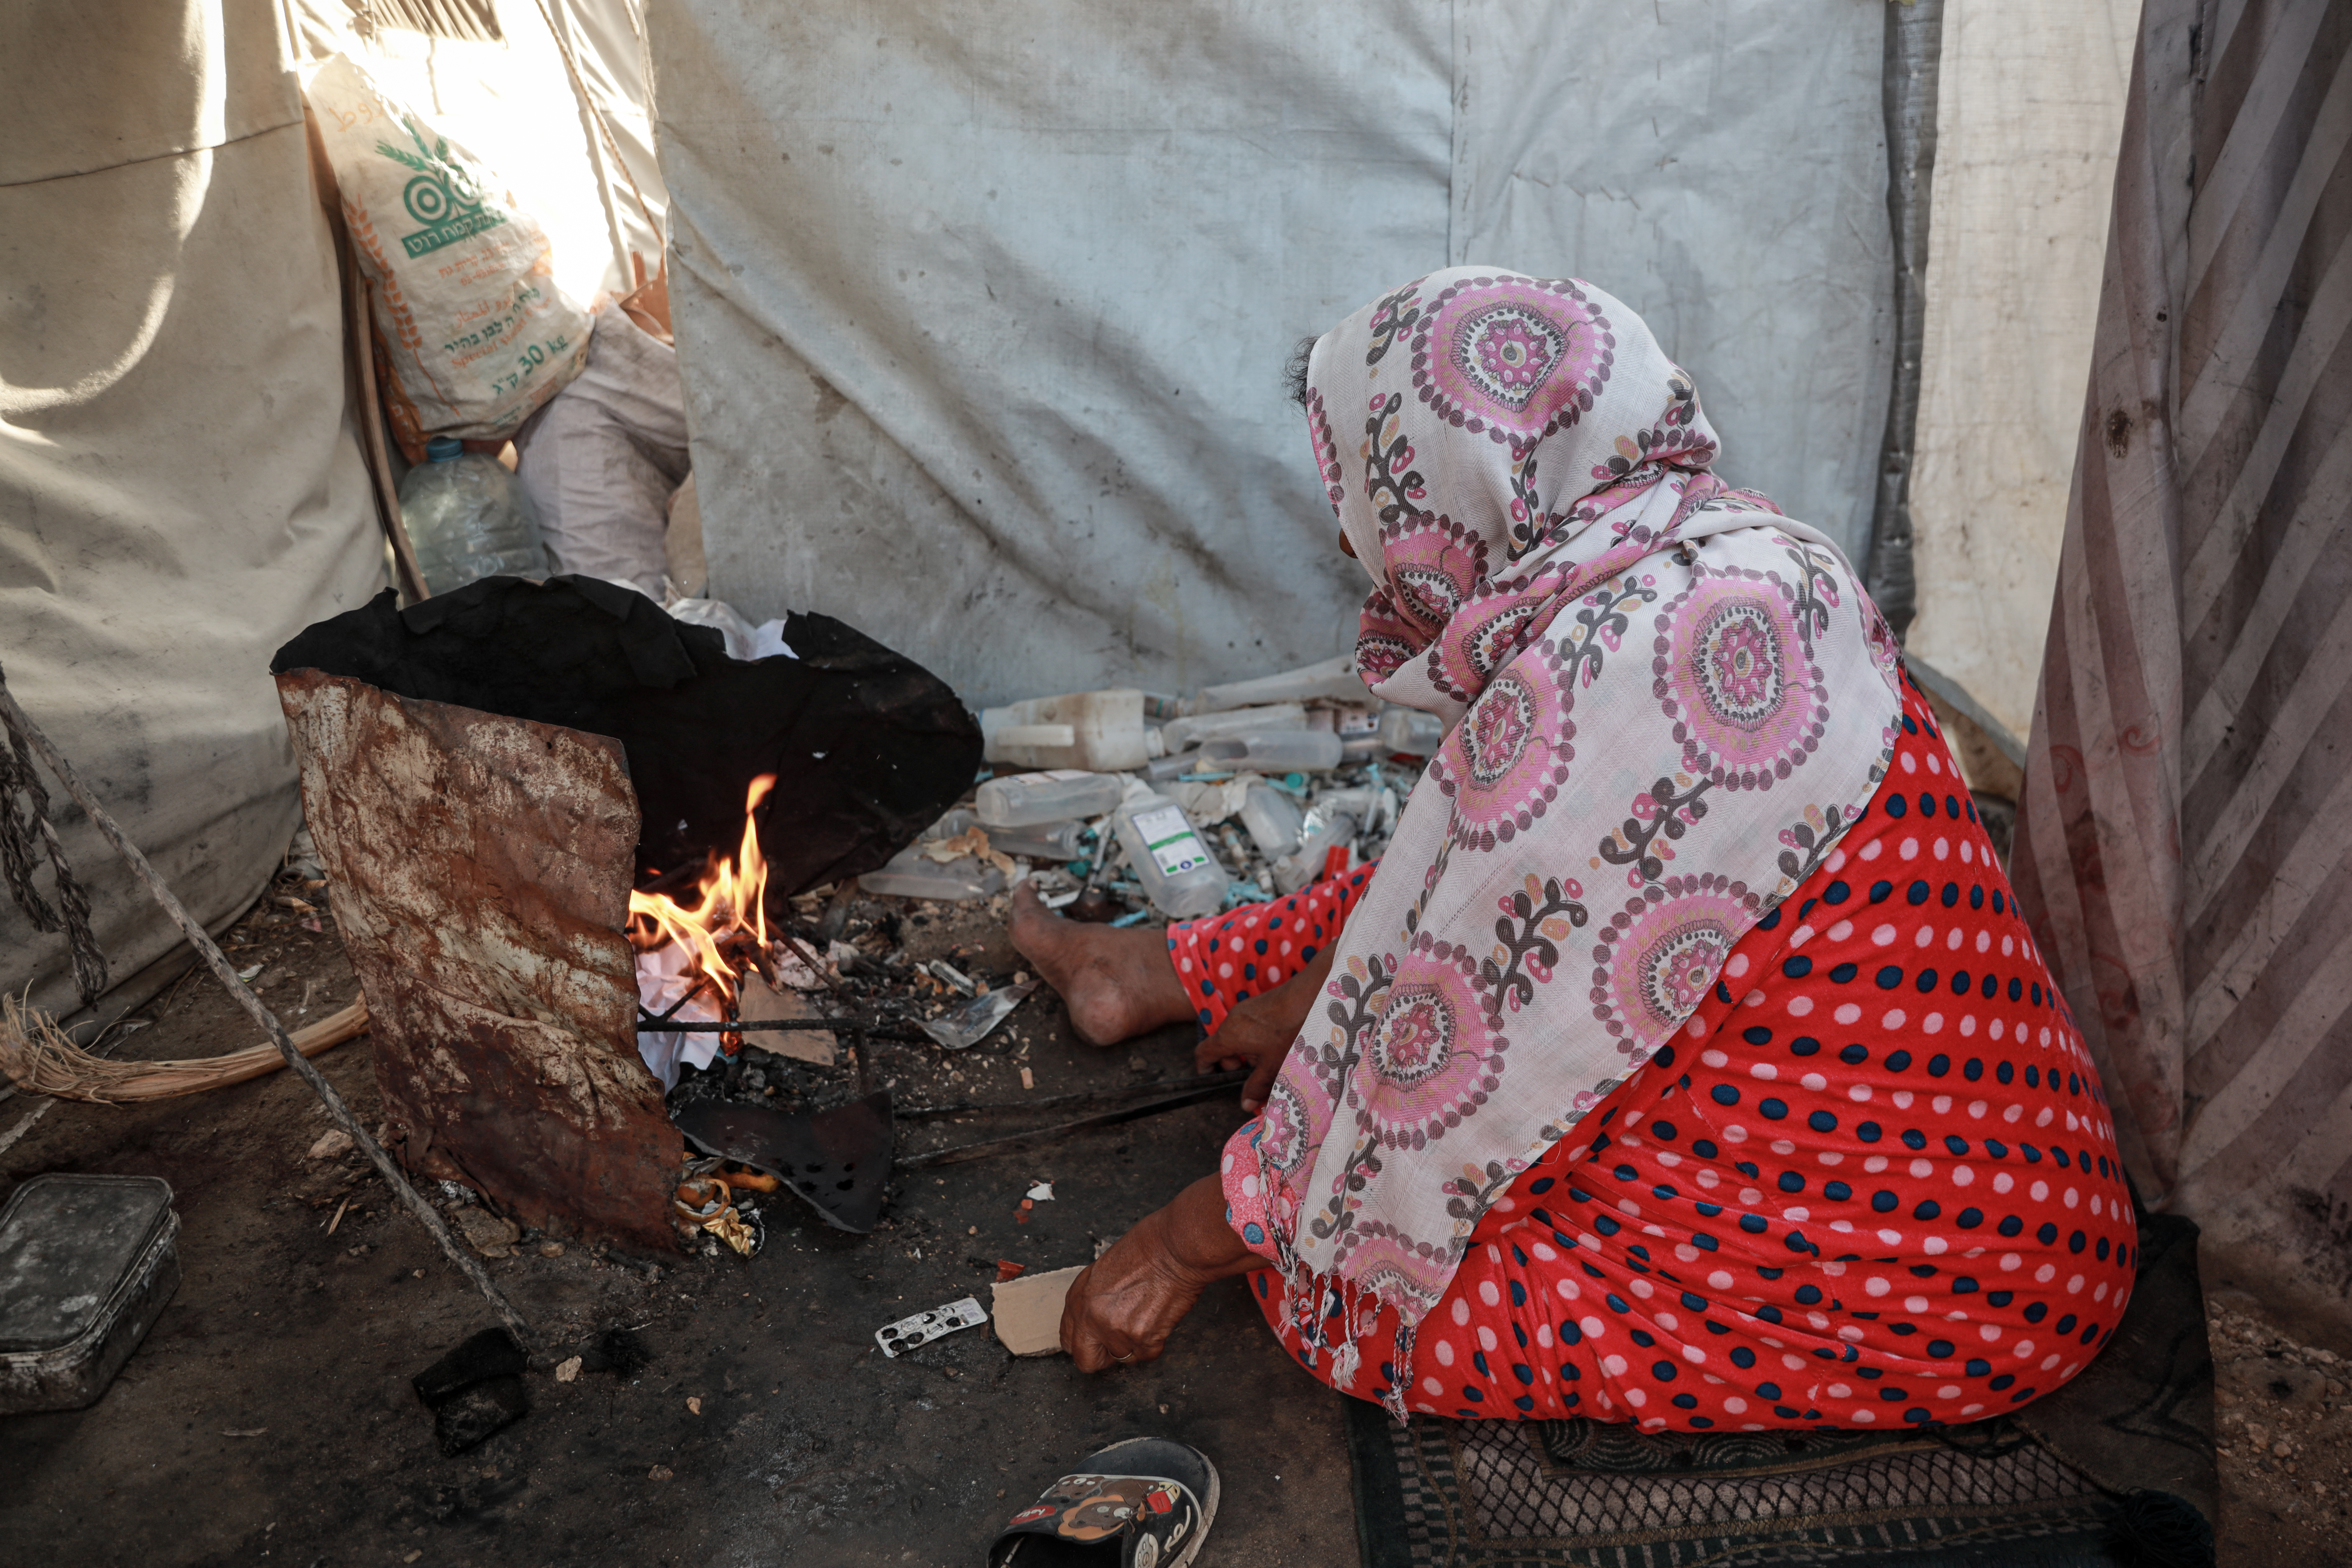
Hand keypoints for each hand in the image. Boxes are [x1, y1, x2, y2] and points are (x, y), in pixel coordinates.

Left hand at [1062, 1176, 1261, 1371]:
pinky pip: (1147, 1354)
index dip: (1085, 1343)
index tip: (1096, 1343)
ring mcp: (1115, 1330)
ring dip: (1135, 1343)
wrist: (1175, 1247)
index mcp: (1078, 1298)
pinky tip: (1160, 1316)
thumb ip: (1093, 1300)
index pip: (1069, 1339)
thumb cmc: (1147, 1247)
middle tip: (1119, 1342)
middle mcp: (1091, 1318)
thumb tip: (1094, 1321)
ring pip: (1123, 1357)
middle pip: (1086, 1361)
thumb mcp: (1103, 1270)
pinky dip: (1156, 1342)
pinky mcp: (1142, 1338)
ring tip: (1148, 1314)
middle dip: (1103, 1357)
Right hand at [1194, 945, 1335, 1110]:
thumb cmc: (1290, 1031)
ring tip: (1271, 1058)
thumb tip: (1245, 1105)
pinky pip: (1248, 1026)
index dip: (1205, 1069)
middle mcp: (1231, 1021)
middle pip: (1222, 1047)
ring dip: (1249, 1052)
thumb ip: (1257, 1086)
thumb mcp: (1273, 1065)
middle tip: (1256, 1072)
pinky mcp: (1257, 1005)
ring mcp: (1244, 1010)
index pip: (1203, 1053)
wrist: (1309, 996)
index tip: (1217, 1079)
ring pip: (1237, 1037)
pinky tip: (1278, 1043)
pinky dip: (1256, 1039)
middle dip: (1236, 1063)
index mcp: (1228, 1036)